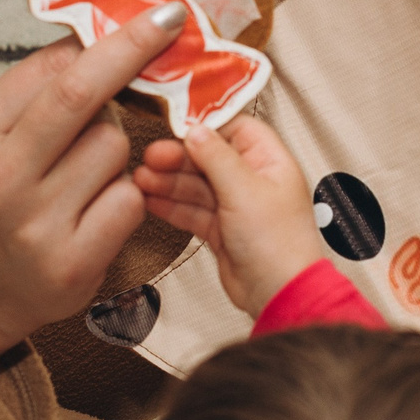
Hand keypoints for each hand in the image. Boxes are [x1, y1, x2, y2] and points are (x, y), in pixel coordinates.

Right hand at [0, 3, 186, 367]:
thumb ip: (39, 94)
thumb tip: (102, 35)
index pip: (51, 68)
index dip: (107, 37)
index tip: (148, 15)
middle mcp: (0, 177)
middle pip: (80, 93)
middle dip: (133, 49)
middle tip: (170, 21)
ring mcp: (34, 223)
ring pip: (115, 147)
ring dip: (118, 151)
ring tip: (85, 176)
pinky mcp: (71, 262)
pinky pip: (130, 199)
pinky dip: (127, 197)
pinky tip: (98, 211)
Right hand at [133, 114, 326, 318]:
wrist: (279, 293)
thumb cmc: (279, 244)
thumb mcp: (244, 190)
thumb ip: (217, 157)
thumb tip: (196, 130)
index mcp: (270, 161)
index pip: (236, 129)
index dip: (206, 127)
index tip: (175, 127)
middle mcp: (254, 181)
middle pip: (211, 158)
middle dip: (179, 157)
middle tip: (150, 158)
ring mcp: (237, 206)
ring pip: (198, 186)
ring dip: (169, 182)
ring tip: (141, 180)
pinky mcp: (223, 230)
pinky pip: (193, 211)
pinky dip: (172, 206)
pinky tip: (150, 200)